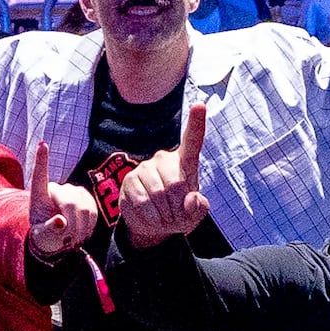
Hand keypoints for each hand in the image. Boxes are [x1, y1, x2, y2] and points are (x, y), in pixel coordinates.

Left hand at [22, 135, 101, 259]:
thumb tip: (62, 222)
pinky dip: (89, 226)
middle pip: (71, 203)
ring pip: (85, 207)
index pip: (40, 176)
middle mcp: (57, 189)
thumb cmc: (46, 236)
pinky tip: (82, 234)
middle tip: (69, 243)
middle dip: (73, 225)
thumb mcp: (43, 237)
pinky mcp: (86, 198)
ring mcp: (72, 192)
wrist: (58, 239)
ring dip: (82, 228)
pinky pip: (93, 211)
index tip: (42, 144)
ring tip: (73, 241)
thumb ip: (51, 230)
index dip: (42, 160)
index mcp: (40, 195)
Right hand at [116, 102, 214, 244]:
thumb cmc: (179, 214)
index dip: (196, 123)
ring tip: (164, 219)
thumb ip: (199, 207)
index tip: (200, 105)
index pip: (192, 140)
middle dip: (178, 209)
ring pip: (159, 195)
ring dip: (165, 216)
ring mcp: (145, 168)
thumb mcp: (195, 214)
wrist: (153, 225)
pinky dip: (150, 218)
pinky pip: (142, 202)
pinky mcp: (129, 180)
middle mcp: (164, 159)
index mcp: (185, 162)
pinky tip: (151, 218)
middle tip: (176, 218)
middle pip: (176, 185)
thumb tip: (189, 200)